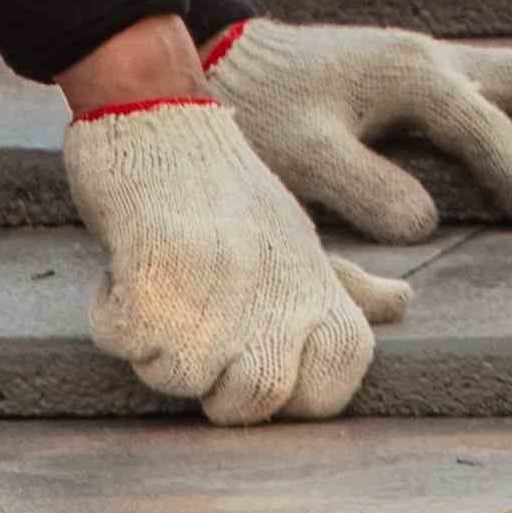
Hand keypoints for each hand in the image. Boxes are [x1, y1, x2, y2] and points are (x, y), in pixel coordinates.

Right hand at [62, 97, 410, 421]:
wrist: (161, 112)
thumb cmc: (223, 187)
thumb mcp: (296, 235)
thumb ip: (344, 287)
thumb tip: (402, 305)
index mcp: (311, 287)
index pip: (331, 389)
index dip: (291, 397)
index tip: (251, 363)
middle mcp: (274, 290)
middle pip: (253, 400)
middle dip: (210, 385)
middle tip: (189, 329)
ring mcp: (217, 282)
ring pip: (178, 379)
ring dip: (151, 347)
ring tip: (155, 290)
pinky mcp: (155, 267)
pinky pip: (124, 339)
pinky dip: (109, 316)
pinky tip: (120, 277)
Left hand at [213, 17, 511, 241]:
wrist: (222, 60)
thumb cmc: (258, 111)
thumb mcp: (303, 154)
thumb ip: (364, 187)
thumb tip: (425, 225)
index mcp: (413, 76)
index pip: (486, 129)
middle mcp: (429, 59)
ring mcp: (424, 59)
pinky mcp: (410, 69)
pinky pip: (489, 83)